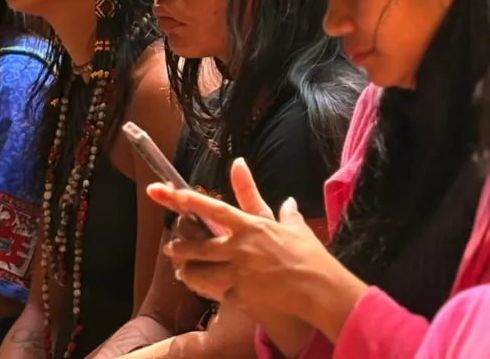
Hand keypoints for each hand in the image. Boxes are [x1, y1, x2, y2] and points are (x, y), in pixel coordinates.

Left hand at [147, 159, 360, 320]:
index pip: (216, 209)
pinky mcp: (242, 295)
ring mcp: (238, 273)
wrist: (318, 288)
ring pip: (202, 274)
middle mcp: (240, 248)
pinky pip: (220, 294)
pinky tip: (209, 292)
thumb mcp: (296, 228)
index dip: (192, 201)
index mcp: (251, 227)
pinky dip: (213, 292)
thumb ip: (287, 213)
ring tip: (182, 272)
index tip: (173, 194)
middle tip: (171, 248)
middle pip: (199, 247)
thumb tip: (289, 201)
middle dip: (180, 248)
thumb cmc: (310, 255)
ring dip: (189, 273)